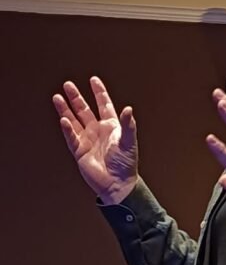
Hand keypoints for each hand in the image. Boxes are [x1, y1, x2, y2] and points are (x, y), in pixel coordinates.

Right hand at [53, 77, 137, 204]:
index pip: (104, 105)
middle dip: (76, 97)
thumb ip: (128, 125)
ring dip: (66, 109)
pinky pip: (71, 137)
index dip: (99, 93)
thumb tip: (128, 109)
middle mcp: (97, 131)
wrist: (117, 184)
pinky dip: (67, 129)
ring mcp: (87, 140)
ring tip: (57, 97)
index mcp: (111, 127)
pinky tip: (63, 119)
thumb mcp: (129, 142)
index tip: (93, 80)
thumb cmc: (126, 164)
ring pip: (74, 121)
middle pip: (84, 110)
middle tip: (68, 85)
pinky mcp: (79, 151)